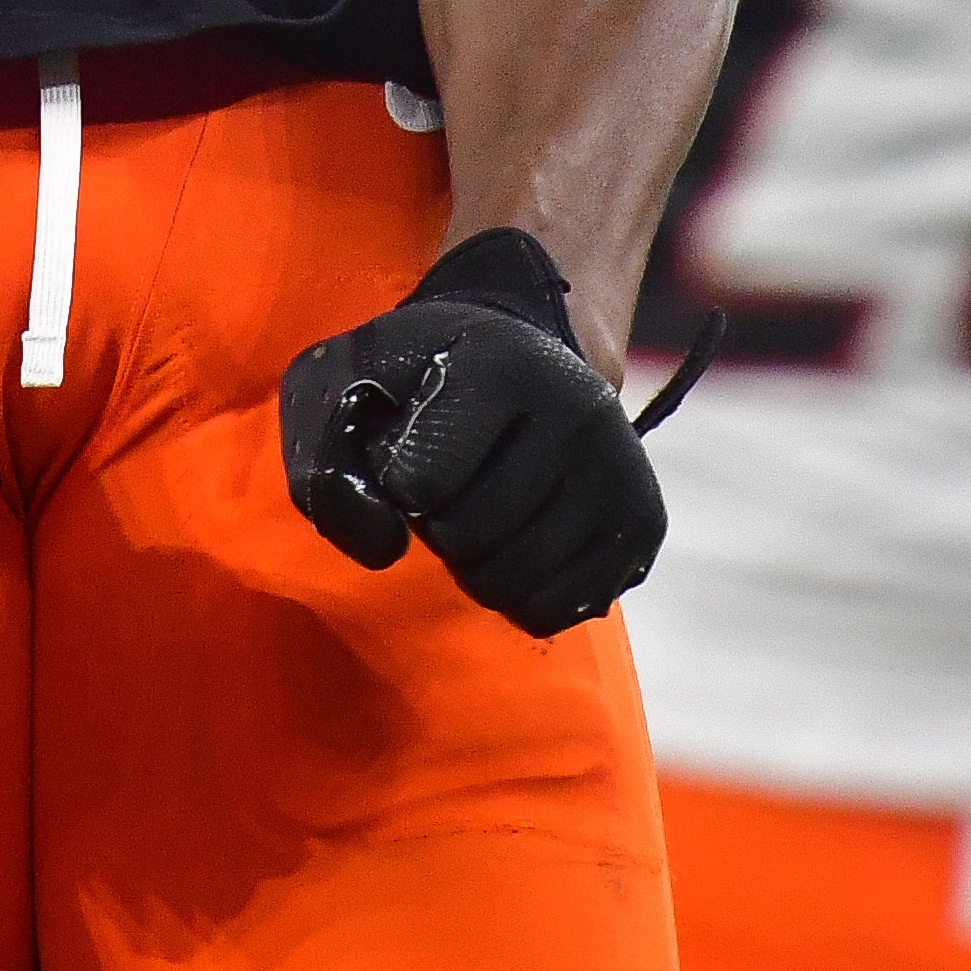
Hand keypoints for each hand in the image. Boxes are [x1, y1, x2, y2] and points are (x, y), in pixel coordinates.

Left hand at [279, 229, 664, 637]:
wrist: (525, 359)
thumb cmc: (416, 380)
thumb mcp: (342, 388)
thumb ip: (325, 466)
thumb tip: (384, 549)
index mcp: (502, 362)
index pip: (420, 480)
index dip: (395, 483)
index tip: (410, 446)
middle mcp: (579, 407)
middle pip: (468, 537)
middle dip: (436, 527)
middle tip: (448, 485)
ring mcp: (621, 466)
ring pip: (513, 583)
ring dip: (473, 568)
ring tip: (479, 513)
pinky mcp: (644, 521)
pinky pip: (557, 610)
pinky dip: (518, 597)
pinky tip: (516, 544)